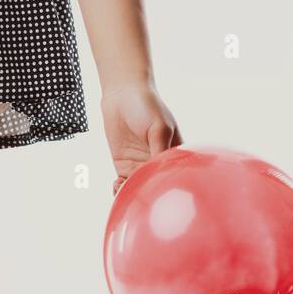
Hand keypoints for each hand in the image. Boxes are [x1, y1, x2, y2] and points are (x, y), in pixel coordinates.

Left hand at [101, 79, 182, 195]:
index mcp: (173, 154)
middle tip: (144, 201)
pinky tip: (118, 187)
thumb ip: (160, 151)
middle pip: (156, 186)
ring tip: (128, 194)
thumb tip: (161, 174)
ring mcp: (141, 164)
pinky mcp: (124, 165)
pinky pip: (124, 183)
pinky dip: (121, 190)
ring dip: (134, 195)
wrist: (121, 92)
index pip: (175, 177)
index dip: (169, 187)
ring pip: (140, 188)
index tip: (162, 196)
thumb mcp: (159, 127)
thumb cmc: (147, 105)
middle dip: (150, 195)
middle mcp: (158, 162)